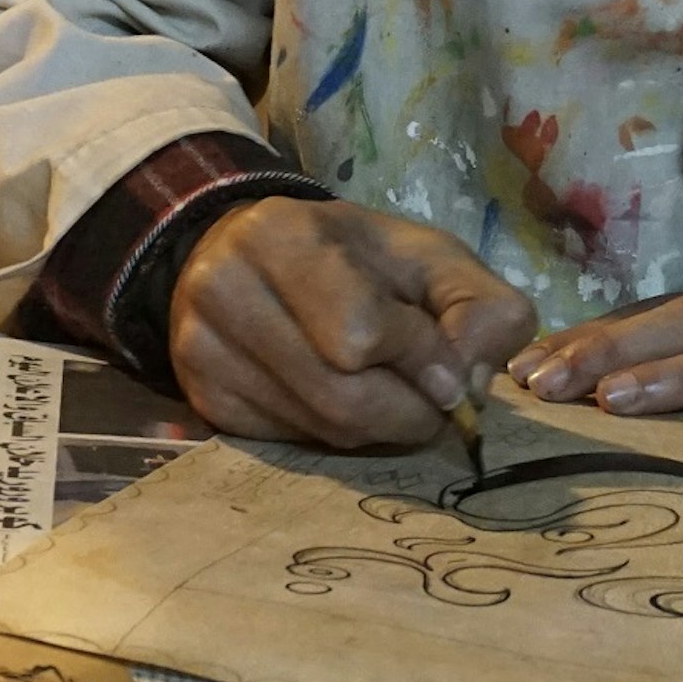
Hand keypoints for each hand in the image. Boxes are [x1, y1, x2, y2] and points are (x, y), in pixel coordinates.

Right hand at [168, 197, 537, 449]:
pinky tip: (340, 399)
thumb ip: (481, 308)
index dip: (423, 361)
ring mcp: (201, 350)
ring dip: (379, 430)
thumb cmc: (358, 258)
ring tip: (391, 394)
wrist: (257, 255)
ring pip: (320, 431)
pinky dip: (335, 437)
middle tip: (430, 400)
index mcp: (278, 234)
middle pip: (341, 396)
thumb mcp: (433, 258)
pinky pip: (291, 447)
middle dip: (407, 410)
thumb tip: (466, 386)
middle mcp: (220, 289)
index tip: (448, 370)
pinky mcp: (202, 399)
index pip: (361, 332)